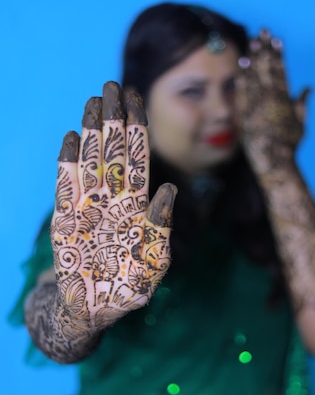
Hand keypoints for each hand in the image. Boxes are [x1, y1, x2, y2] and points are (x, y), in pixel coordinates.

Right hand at [51, 82, 176, 331]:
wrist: (93, 309)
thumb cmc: (129, 289)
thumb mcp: (154, 261)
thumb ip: (160, 227)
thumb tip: (167, 189)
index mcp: (137, 207)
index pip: (138, 160)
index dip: (137, 130)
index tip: (137, 100)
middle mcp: (113, 201)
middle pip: (114, 152)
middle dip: (115, 119)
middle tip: (114, 85)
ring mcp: (89, 207)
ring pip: (91, 161)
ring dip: (92, 132)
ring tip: (93, 101)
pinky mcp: (66, 220)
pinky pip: (66, 186)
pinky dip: (68, 163)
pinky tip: (71, 138)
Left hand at [236, 29, 309, 175]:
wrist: (273, 160)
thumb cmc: (289, 144)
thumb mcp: (301, 123)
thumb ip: (303, 103)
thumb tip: (308, 88)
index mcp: (285, 100)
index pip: (282, 71)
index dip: (279, 54)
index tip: (277, 39)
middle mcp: (270, 99)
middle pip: (267, 68)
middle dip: (265, 48)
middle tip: (262, 30)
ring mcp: (256, 105)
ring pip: (254, 76)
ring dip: (253, 57)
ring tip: (251, 40)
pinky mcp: (245, 113)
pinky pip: (243, 91)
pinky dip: (242, 76)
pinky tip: (241, 64)